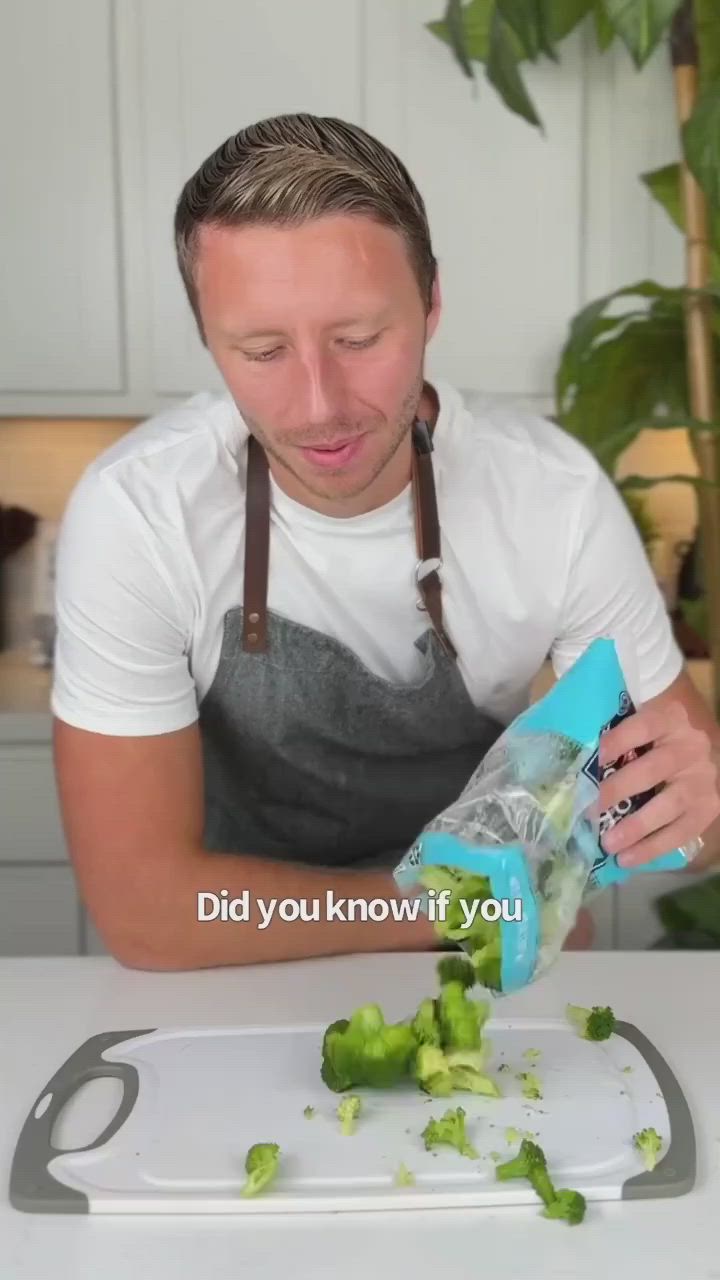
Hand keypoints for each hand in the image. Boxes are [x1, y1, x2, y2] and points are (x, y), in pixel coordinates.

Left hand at [596, 699, 719, 866]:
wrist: (705, 737)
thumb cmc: (662, 726)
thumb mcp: (645, 710)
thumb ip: (615, 723)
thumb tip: (574, 749)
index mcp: (671, 717)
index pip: (642, 728)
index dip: (616, 743)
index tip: (590, 759)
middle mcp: (691, 747)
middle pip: (653, 770)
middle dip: (618, 791)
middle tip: (588, 811)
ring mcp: (703, 779)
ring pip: (671, 805)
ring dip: (637, 827)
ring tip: (608, 845)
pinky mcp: (710, 806)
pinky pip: (683, 831)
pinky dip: (654, 847)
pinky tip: (629, 858)